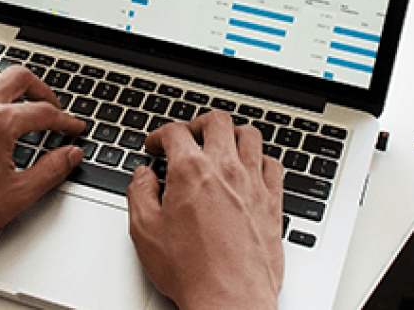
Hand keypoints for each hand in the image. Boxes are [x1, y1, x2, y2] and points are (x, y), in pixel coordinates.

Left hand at [0, 65, 84, 272]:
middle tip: (50, 106)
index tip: (72, 128)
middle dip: (41, 90)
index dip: (65, 120)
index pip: (43, 112)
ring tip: (16, 100)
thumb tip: (70, 155)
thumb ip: (51, 170)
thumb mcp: (16, 196)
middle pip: (18, 77)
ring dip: (6, 83)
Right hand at [126, 111, 284, 309]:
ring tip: (222, 145)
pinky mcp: (273, 202)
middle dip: (198, 123)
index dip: (160, 135)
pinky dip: (261, 159)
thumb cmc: (191, 270)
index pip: (175, 132)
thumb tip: (143, 176)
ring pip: (250, 135)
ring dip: (233, 134)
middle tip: (189, 136)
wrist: (230, 298)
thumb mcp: (145, 231)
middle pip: (217, 121)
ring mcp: (253, 183)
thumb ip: (140, 194)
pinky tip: (252, 169)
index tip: (155, 145)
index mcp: (191, 171)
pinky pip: (273, 164)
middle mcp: (225, 169)